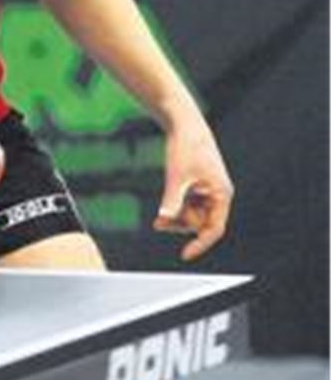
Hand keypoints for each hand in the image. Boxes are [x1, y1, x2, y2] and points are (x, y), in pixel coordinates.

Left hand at [153, 124, 233, 260]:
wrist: (183, 123)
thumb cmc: (184, 147)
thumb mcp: (176, 176)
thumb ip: (172, 199)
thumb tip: (164, 219)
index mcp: (221, 194)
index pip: (215, 229)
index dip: (201, 243)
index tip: (185, 255)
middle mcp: (218, 194)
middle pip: (201, 223)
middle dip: (181, 225)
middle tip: (159, 225)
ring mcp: (208, 190)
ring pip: (193, 215)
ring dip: (177, 218)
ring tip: (158, 221)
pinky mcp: (198, 184)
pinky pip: (189, 205)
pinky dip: (176, 208)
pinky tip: (163, 213)